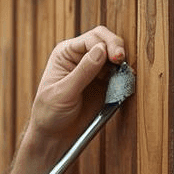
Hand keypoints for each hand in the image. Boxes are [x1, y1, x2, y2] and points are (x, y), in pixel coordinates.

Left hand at [28, 26, 127, 140]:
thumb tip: (101, 50)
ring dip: (121, 62)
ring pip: (114, 57)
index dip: (105, 44)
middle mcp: (81, 57)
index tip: (115, 57)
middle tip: (122, 59)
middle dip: (116, 47)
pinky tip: (123, 81)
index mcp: (66, 53)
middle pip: (105, 41)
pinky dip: (123, 75)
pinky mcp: (104, 84)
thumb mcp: (63, 92)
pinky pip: (118, 74)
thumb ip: (82, 71)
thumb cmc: (50, 112)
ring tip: (123, 73)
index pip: (91, 38)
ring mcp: (94, 70)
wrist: (54, 135)